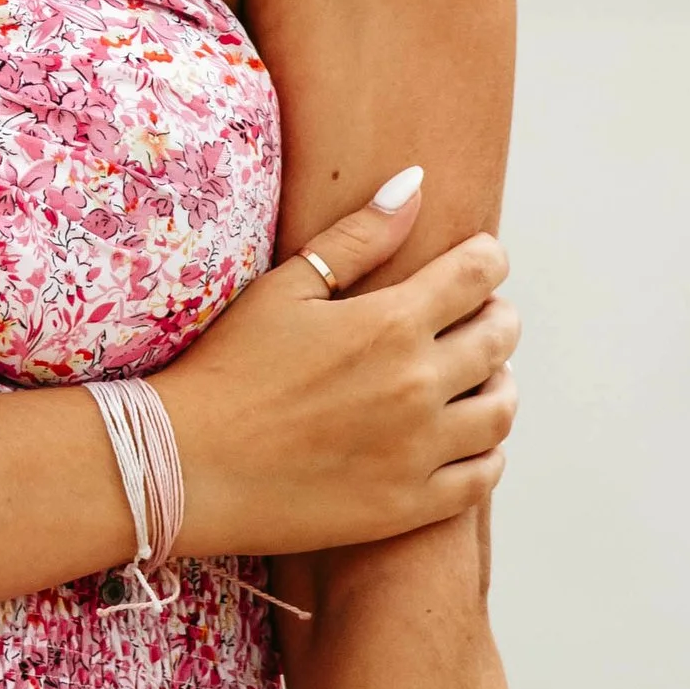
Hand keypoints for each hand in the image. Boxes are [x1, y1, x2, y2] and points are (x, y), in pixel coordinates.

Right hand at [157, 173, 517, 558]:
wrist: (189, 465)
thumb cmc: (229, 366)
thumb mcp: (285, 288)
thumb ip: (356, 238)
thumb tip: (414, 184)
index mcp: (389, 323)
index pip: (476, 276)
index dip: (487, 259)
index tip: (481, 260)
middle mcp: (416, 385)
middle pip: (498, 340)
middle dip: (498, 317)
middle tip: (484, 315)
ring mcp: (417, 451)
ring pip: (499, 410)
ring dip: (500, 383)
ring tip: (481, 376)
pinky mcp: (408, 504)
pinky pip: (481, 475)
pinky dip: (488, 450)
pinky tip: (466, 437)